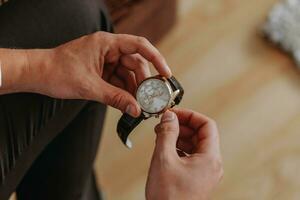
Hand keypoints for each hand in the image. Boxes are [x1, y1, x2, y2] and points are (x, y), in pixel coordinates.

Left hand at [25, 32, 170, 116]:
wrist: (36, 74)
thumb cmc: (56, 72)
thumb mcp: (89, 87)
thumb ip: (115, 98)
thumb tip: (135, 110)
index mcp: (106, 43)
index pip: (139, 46)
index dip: (156, 58)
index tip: (166, 74)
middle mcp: (108, 49)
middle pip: (136, 63)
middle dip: (144, 82)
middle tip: (151, 99)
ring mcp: (105, 61)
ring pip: (128, 74)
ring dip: (135, 90)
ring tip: (141, 105)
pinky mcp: (101, 71)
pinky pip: (118, 81)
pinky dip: (124, 92)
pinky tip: (129, 103)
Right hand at [146, 109, 222, 199]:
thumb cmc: (169, 198)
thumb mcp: (164, 158)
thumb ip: (167, 133)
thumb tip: (169, 117)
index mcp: (210, 158)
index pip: (207, 125)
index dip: (190, 115)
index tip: (175, 113)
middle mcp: (211, 165)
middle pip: (201, 134)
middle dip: (182, 126)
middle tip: (165, 123)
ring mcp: (205, 172)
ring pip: (194, 145)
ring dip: (179, 136)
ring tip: (162, 134)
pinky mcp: (196, 177)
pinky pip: (190, 156)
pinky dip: (178, 148)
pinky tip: (165, 147)